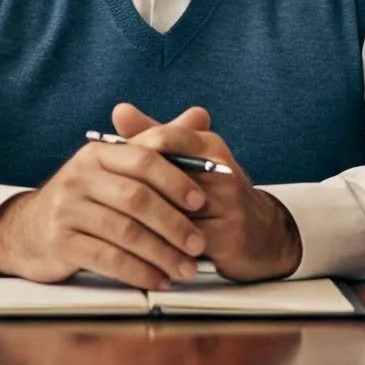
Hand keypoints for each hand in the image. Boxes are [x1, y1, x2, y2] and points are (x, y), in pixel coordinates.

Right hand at [0, 129, 211, 289]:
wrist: (29, 229)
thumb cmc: (86, 196)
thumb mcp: (115, 165)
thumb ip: (158, 143)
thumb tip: (201, 116)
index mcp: (98, 153)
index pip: (143, 159)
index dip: (176, 180)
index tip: (202, 201)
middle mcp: (79, 176)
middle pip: (136, 198)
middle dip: (174, 224)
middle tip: (199, 244)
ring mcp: (67, 210)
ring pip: (125, 232)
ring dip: (161, 254)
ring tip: (186, 269)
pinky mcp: (60, 242)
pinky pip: (107, 259)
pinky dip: (138, 272)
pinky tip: (158, 280)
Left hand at [110, 102, 301, 281]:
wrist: (262, 235)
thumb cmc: (215, 195)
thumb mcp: (187, 160)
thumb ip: (153, 136)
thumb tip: (119, 110)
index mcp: (209, 146)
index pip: (164, 138)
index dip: (132, 155)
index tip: (108, 171)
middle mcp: (221, 170)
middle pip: (163, 176)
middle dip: (131, 192)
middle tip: (103, 203)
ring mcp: (228, 204)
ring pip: (170, 212)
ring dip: (140, 224)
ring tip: (112, 229)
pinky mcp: (229, 236)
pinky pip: (183, 243)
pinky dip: (158, 249)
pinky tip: (137, 254)